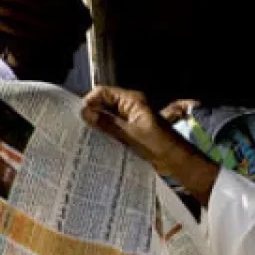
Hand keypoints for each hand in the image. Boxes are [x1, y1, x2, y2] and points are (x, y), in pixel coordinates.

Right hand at [81, 87, 219, 204]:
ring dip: (97, 124)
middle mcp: (130, 107)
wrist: (177, 162)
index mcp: (132, 101)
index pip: (104, 92)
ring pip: (107, 117)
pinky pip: (113, 129)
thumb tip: (85, 112)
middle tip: (78, 127)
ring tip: (83, 136)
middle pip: (104, 104)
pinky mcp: (131, 132)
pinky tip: (95, 142)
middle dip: (92, 113)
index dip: (91, 101)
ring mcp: (130, 120)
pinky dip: (105, 133)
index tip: (79, 115)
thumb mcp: (131, 134)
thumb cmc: (159, 145)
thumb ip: (107, 123)